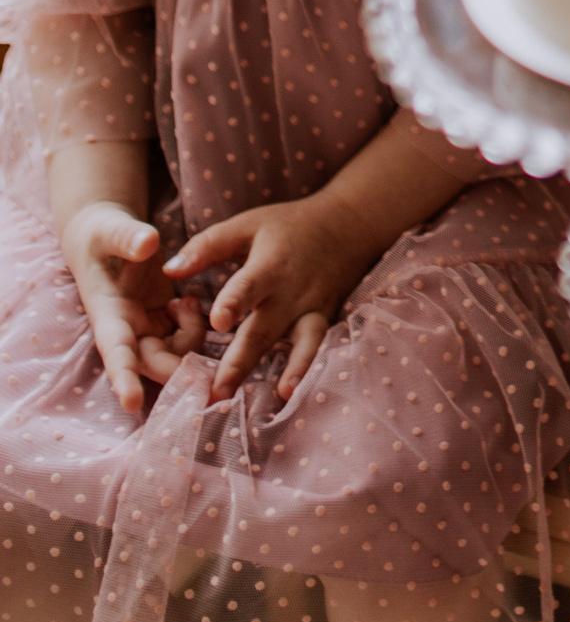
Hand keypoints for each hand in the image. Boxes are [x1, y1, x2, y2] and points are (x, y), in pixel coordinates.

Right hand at [61, 201, 205, 412]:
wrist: (108, 235)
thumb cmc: (104, 233)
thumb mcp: (112, 229)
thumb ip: (128, 237)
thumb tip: (148, 243)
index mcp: (107, 313)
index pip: (116, 351)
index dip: (124, 378)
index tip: (133, 404)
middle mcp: (126, 329)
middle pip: (154, 362)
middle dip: (180, 367)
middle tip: (210, 362)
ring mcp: (146, 328)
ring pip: (175, 355)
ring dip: (192, 337)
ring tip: (189, 301)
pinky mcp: (163, 322)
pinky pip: (187, 339)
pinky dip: (196, 326)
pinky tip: (190, 301)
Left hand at [163, 195, 381, 402]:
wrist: (349, 225)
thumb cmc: (288, 226)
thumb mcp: (247, 225)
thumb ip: (207, 247)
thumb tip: (167, 272)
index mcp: (269, 265)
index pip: (249, 286)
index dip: (235, 302)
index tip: (219, 322)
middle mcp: (292, 292)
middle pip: (265, 328)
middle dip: (242, 360)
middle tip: (218, 391)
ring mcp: (313, 308)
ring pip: (299, 343)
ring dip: (288, 370)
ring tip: (276, 396)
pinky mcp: (325, 319)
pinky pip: (316, 346)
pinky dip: (307, 368)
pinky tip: (293, 391)